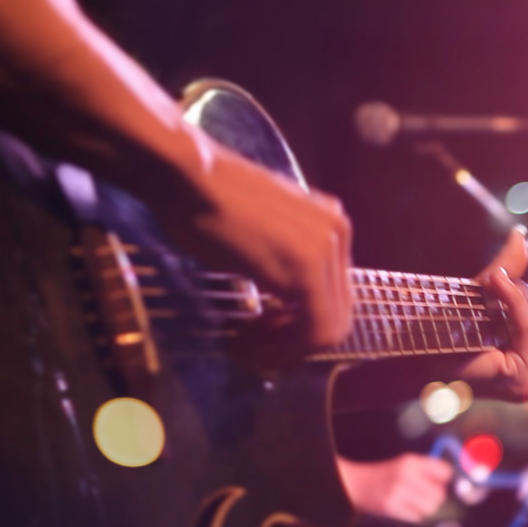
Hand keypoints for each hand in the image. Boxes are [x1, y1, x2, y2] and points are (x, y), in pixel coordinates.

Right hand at [158, 132, 353, 354]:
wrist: (188, 176)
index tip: (258, 329)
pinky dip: (280, 348)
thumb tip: (285, 303)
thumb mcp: (262, 232)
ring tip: (243, 345)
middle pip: (335, 315)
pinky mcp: (306, 270)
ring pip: (326, 330)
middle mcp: (339, 234)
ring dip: (284, 349)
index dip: (297, 324)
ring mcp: (328, 251)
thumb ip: (286, 260)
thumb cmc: (207, 200)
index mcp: (332, 224)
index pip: (332, 294)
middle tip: (250, 346)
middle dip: (292, 341)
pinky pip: (311, 331)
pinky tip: (243, 341)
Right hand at [337, 454, 453, 522]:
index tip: (442, 482)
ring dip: (428, 507)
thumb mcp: (405, 463)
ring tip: (419, 503)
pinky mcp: (390, 507)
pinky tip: (409, 508)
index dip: (445, 479)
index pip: (443, 471)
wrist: (359, 483)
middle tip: (429, 495)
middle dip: (437, 496)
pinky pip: (416, 516)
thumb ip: (426, 468)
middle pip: (439, 493)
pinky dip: (416, 515)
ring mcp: (397, 492)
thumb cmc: (385, 474)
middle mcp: (405, 475)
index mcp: (410, 462)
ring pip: (429, 507)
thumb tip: (449, 478)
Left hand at [457, 230, 527, 400]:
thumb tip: (519, 236)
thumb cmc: (441, 326)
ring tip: (492, 287)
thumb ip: (509, 269)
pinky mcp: (518, 382)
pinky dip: (513, 301)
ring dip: (520, 296)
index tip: (517, 287)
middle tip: (499, 287)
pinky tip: (493, 284)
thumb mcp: (484, 293)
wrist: (412, 346)